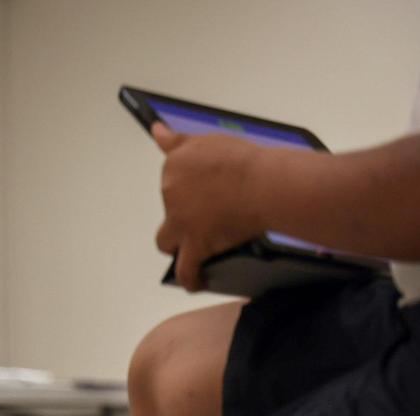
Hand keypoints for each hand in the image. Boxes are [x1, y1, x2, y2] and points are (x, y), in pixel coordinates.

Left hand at [152, 122, 263, 291]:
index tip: (204, 191)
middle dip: (184, 214)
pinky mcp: (195, 244)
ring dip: (178, 244)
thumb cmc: (243, 160)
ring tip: (195, 245)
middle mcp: (170, 193)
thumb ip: (177, 141)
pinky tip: (196, 282)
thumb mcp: (207, 141)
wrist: (263, 183)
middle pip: (170, 210)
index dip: (187, 189)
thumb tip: (156, 130)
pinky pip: (185, 269)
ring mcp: (181, 222)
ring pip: (167, 241)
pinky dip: (190, 277)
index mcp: (173, 167)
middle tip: (212, 212)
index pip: (171, 181)